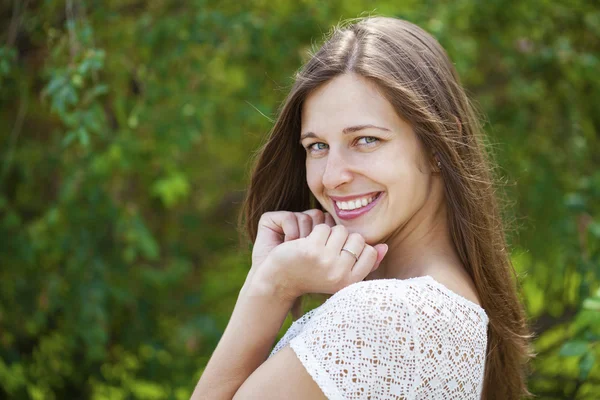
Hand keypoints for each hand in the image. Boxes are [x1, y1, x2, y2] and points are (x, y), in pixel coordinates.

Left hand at [248, 210, 387, 301]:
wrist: (280, 281)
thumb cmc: (313, 276)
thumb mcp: (341, 274)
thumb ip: (366, 263)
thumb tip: (384, 246)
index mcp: (351, 283)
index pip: (369, 252)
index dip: (356, 248)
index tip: (340, 256)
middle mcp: (341, 275)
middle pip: (356, 238)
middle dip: (343, 239)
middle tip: (326, 252)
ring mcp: (326, 262)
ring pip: (340, 230)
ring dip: (328, 234)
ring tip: (316, 249)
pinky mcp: (311, 250)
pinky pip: (323, 227)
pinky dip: (315, 232)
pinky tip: (306, 245)